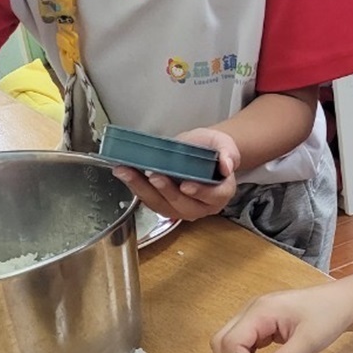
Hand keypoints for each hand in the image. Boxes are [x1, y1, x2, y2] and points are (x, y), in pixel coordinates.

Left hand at [114, 127, 239, 220]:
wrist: (201, 153)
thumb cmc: (213, 150)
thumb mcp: (223, 143)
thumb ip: (228, 152)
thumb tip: (227, 165)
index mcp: (221, 193)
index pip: (214, 197)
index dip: (200, 193)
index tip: (186, 186)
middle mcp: (203, 206)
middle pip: (184, 205)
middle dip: (166, 191)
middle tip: (153, 175)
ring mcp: (183, 209)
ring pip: (164, 206)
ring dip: (143, 190)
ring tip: (127, 172)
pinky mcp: (166, 205)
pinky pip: (151, 202)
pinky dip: (137, 188)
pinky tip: (125, 174)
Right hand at [211, 283, 352, 352]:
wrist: (343, 302)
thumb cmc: (329, 317)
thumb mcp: (308, 343)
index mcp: (260, 311)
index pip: (230, 341)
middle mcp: (251, 310)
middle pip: (222, 340)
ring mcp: (255, 315)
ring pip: (229, 341)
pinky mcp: (261, 322)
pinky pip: (243, 340)